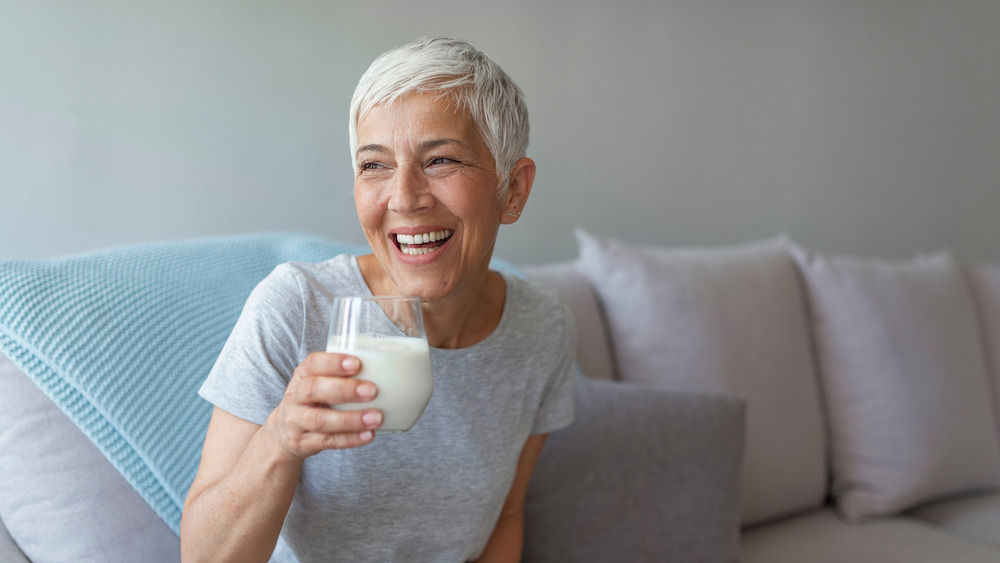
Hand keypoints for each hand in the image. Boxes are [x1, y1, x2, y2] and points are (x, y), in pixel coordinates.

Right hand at [264, 352, 381, 459]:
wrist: (285, 432)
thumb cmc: (315, 400)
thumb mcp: (320, 382)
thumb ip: (344, 375)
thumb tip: (391, 369)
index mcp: (302, 375)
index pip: (312, 363)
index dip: (334, 362)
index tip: (357, 363)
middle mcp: (296, 396)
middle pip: (313, 389)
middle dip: (344, 389)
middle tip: (372, 390)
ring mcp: (296, 421)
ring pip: (320, 420)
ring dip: (350, 419)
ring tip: (376, 417)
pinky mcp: (302, 443)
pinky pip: (326, 442)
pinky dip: (349, 439)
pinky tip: (369, 435)